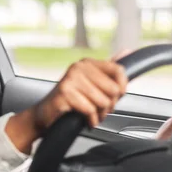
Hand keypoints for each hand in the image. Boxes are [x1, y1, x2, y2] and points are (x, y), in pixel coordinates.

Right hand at [6, 58, 127, 152]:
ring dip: (99, 114)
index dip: (122, 88)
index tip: (115, 97)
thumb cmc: (70, 100)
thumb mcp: (92, 83)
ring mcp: (70, 79)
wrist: (45, 115)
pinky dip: (91, 120)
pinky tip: (85, 119)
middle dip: (109, 105)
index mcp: (86, 63)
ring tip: (90, 114)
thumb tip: (126, 51)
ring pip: (102, 102)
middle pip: (113, 89)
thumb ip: (109, 69)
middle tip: (98, 109)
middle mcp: (78, 67)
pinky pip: (90, 110)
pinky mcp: (65, 93)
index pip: (118, 70)